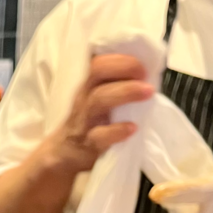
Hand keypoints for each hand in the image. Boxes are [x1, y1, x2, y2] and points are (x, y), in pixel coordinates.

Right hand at [43, 54, 155, 175]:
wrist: (63, 154)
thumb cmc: (89, 122)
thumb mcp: (97, 98)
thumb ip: (115, 85)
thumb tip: (148, 74)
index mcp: (88, 84)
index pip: (100, 60)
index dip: (123, 57)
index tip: (144, 64)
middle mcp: (84, 96)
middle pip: (97, 71)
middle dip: (125, 67)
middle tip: (146, 75)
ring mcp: (83, 119)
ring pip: (99, 99)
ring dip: (126, 92)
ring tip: (147, 93)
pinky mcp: (87, 143)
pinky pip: (99, 135)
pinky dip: (117, 130)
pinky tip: (132, 128)